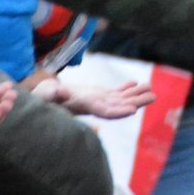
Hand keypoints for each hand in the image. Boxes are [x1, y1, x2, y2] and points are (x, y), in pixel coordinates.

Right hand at [39, 79, 154, 118]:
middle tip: (154, 96)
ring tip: (151, 88)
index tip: (132, 110)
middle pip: (118, 105)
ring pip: (119, 98)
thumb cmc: (40, 98)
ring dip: (135, 93)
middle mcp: (93, 106)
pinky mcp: (94, 95)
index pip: (104, 112)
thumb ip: (52, 95)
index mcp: (83, 108)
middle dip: (135, 101)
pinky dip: (124, 88)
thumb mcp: (44, 95)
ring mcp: (95, 101)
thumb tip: (61, 92)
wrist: (39, 99)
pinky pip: (112, 92)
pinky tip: (135, 83)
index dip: (118, 111)